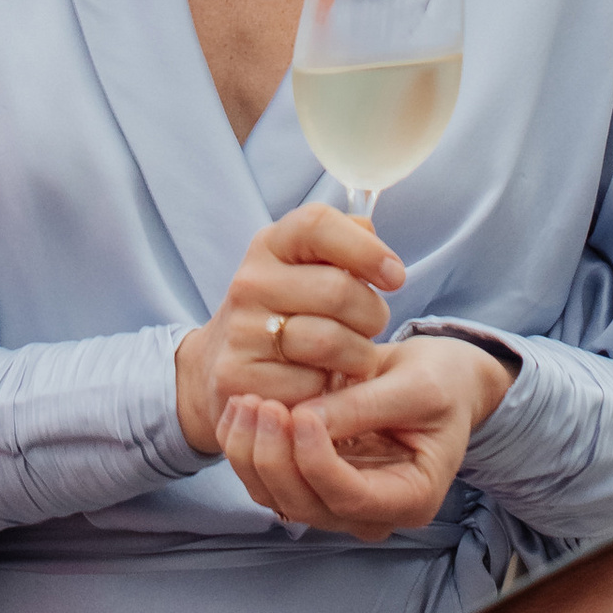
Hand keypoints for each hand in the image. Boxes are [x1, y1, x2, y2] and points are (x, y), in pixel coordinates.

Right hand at [175, 197, 405, 457]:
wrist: (218, 363)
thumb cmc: (283, 309)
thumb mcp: (303, 266)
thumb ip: (342, 243)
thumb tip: (371, 234)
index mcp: (270, 244)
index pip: (317, 224)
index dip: (366, 249)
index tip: (395, 276)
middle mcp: (249, 282)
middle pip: (338, 290)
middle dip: (373, 313)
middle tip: (373, 326)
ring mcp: (240, 330)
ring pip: (330, 341)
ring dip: (360, 355)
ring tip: (357, 357)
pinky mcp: (238, 377)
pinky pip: (311, 385)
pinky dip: (330, 389)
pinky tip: (326, 382)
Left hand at [217, 335, 510, 543]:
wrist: (440, 379)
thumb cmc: (440, 382)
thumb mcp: (416, 387)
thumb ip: (362, 406)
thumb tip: (302, 419)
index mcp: (412, 497)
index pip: (350, 496)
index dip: (316, 460)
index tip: (300, 412)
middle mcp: (371, 513)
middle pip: (306, 505)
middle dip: (275, 457)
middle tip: (262, 403)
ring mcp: (339, 503)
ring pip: (277, 498)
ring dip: (252, 454)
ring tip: (246, 402)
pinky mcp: (313, 483)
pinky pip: (268, 480)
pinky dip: (247, 449)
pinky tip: (242, 410)